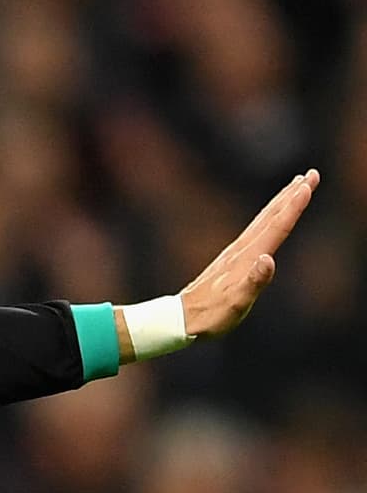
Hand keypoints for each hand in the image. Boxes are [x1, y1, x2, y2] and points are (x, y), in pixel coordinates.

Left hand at [180, 169, 318, 336]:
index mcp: (246, 258)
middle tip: (311, 174)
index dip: (293, 207)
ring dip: (281, 202)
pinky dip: (269, 218)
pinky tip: (270, 218)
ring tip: (296, 186)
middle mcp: (241, 250)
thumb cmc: (211, 315)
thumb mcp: (235, 304)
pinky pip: (256, 230)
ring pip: (263, 220)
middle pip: (271, 216)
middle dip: (292, 195)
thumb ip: (253, 282)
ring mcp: (235, 252)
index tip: (307, 186)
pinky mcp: (231, 258)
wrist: (182, 318)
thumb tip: (268, 259)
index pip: (275, 228)